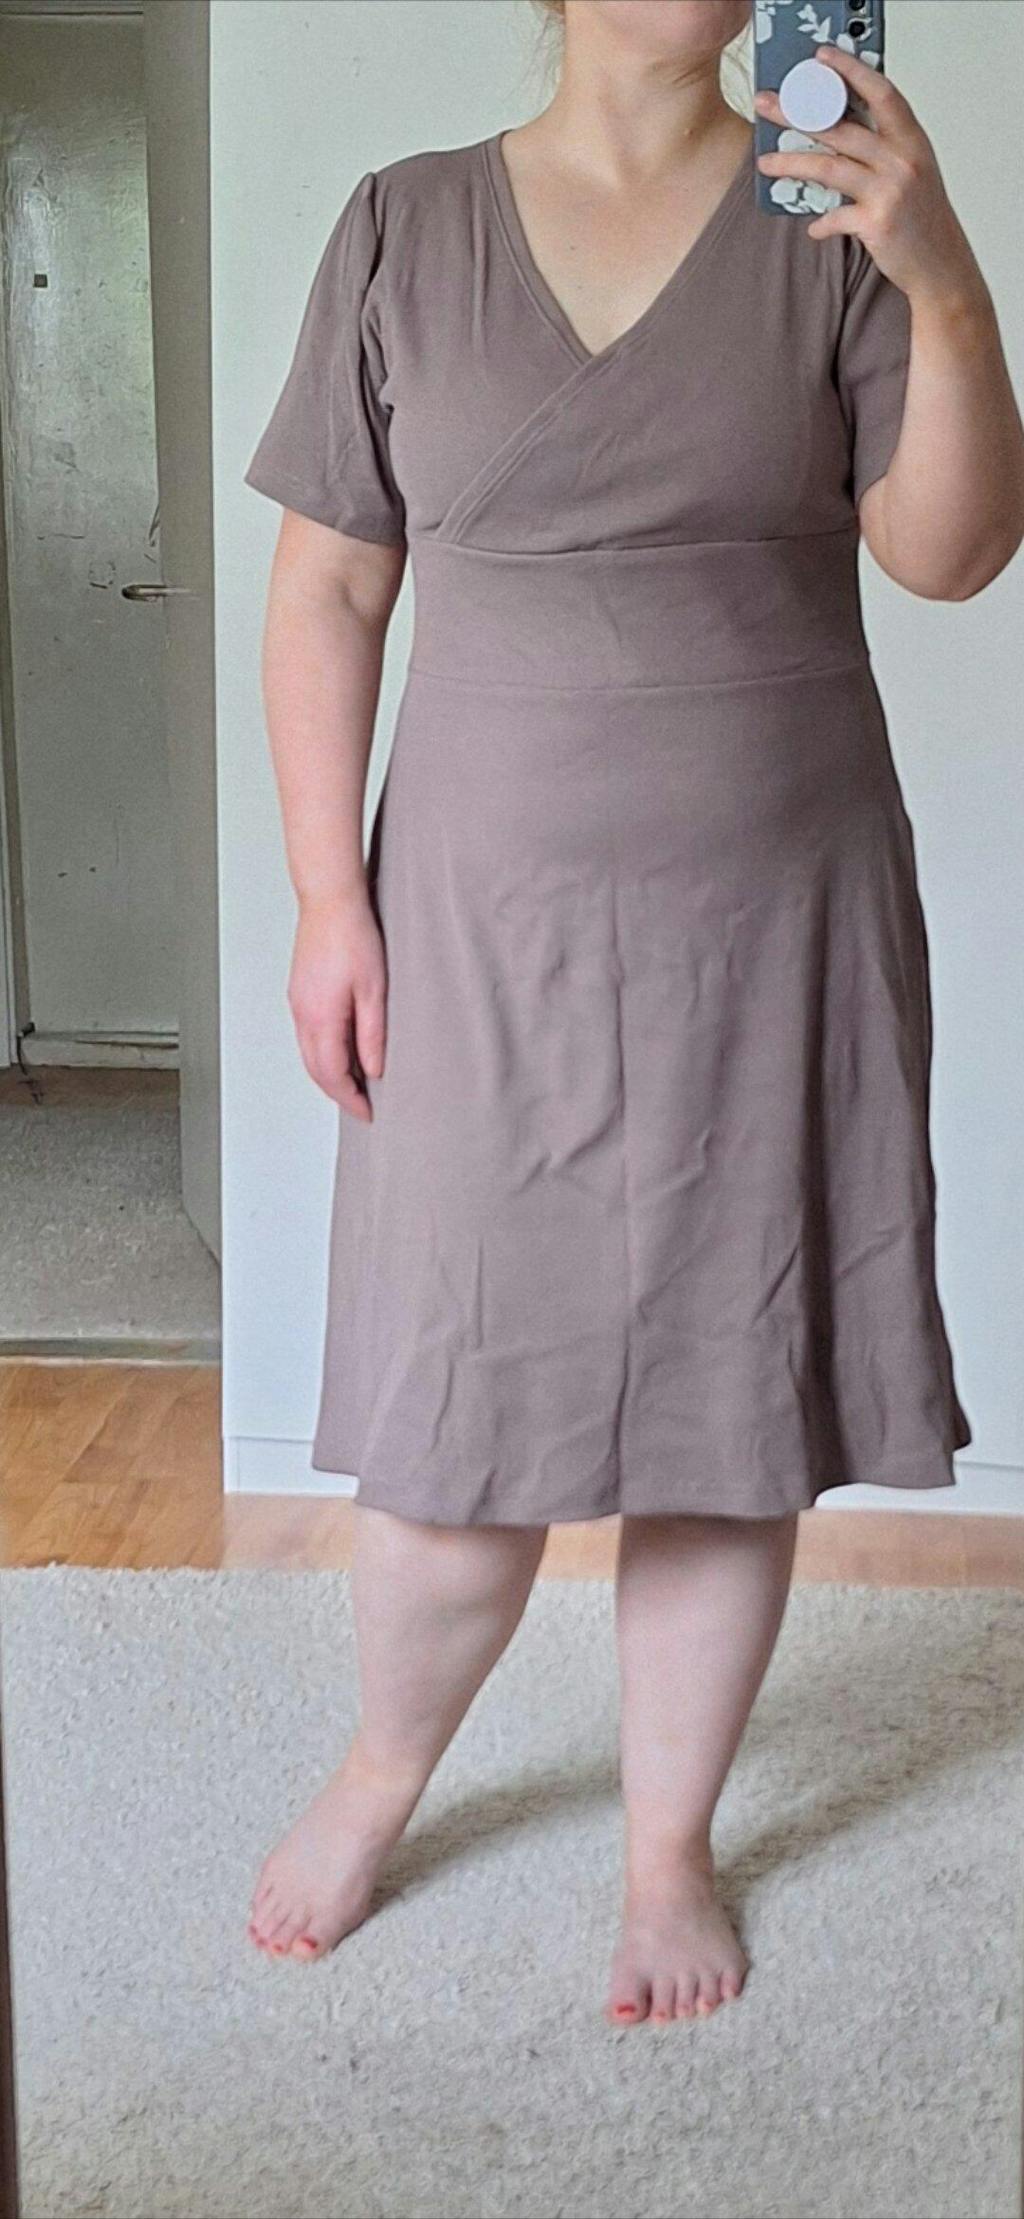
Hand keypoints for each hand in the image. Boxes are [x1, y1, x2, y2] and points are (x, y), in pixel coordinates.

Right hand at [288, 890, 386, 1121]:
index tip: (367, 1113)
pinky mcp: (299, 993)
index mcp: (321, 1018)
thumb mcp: (375, 990)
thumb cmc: (354, 936)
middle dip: (338, 1092)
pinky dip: (323, 1053)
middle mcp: (302, 1015)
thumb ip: (373, 1034)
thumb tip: (373, 1070)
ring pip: (309, 1054)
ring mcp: (297, 1003)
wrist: (330, 900)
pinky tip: (343, 1050)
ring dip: (330, 1074)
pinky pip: (308, 1035)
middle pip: (315, 1070)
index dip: (350, 1099)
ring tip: (356, 1083)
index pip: (332, 1074)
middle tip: (362, 1105)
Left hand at [754, 45, 983, 309]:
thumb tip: (837, 130)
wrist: (940, 264)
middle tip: (768, 106)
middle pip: (841, 127)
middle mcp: (903, 160)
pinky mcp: (877, 223)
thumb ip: (883, 148)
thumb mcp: (912, 171)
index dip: (852, 72)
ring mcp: (890, 191)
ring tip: (766, 163)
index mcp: (912, 140)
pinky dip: (821, 223)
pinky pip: (836, 217)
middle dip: (798, 114)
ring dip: (793, 164)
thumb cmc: (922, 217)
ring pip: (829, 168)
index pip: (881, 93)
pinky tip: (814, 227)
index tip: (823, 59)